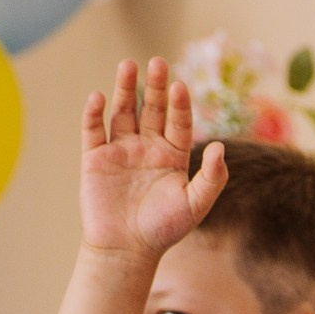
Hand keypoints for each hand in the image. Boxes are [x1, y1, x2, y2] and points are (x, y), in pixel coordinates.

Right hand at [79, 58, 228, 262]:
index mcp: (173, 155)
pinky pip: (93, 130)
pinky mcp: (95, 158)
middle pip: (151, 108)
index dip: (179, 104)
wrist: (126, 251)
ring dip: (124, 88)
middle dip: (154, 86)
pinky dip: (94, 113)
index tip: (179, 87)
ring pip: (122, 111)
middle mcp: (148, 147)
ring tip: (128, 65)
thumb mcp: (195, 205)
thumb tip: (221, 148)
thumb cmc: (163, 230)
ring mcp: (121, 150)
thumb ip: (212, 178)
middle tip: (157, 62)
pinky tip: (98, 97)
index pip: (178, 121)